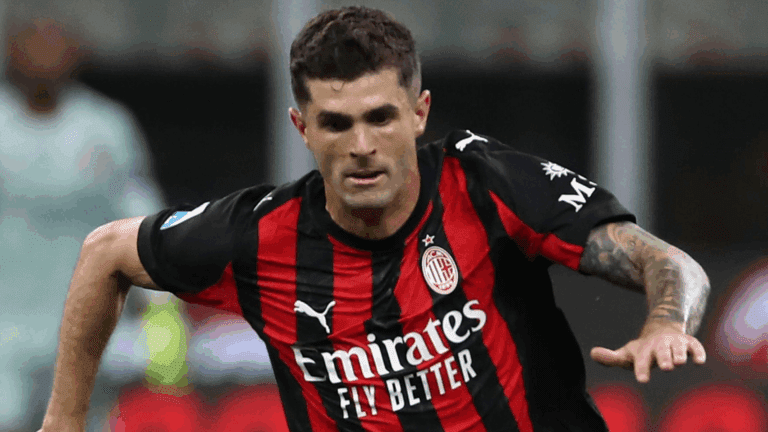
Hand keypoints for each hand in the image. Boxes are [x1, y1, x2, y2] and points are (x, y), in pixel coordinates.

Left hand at [590, 326, 705, 382]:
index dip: (641, 369)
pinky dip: (697, 352)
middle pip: (661, 351)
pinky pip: (695, 346)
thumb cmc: (643, 350)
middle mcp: (659, 345)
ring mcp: (675, 343)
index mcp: (644, 350)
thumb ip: (611, 358)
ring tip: (679, 362)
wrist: (662, 331)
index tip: (642, 380)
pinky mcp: (689, 343)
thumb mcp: (627, 354)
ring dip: (679, 354)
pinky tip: (699, 361)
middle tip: (666, 367)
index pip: (641, 361)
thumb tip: (591, 353)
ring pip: (678, 348)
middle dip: (663, 358)